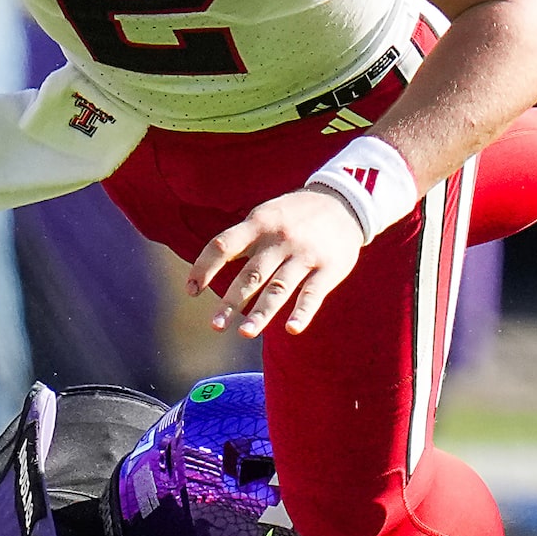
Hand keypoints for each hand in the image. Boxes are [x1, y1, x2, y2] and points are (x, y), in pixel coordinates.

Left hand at [187, 188, 364, 337]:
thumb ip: (241, 240)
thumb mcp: (266, 216)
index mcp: (259, 224)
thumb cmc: (294, 216)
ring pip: (279, 287)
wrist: (344, 202)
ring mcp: (305, 254)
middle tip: (216, 326)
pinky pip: (313, 293)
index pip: (223, 245)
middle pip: (251, 274)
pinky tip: (291, 329)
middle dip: (232, 301)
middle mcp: (280, 239)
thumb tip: (208, 269)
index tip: (191, 290)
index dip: (204, 268)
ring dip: (261, 312)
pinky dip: (302, 312)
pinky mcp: (329, 268)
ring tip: (245, 333)